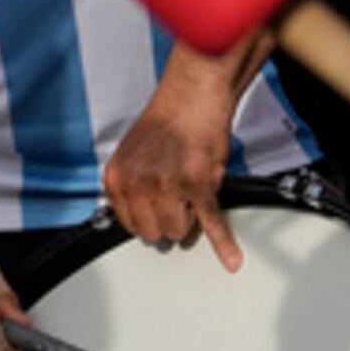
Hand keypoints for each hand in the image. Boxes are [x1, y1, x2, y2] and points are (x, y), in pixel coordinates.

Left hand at [103, 93, 243, 272]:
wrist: (193, 93)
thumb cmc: (167, 119)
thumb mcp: (134, 153)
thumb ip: (132, 185)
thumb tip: (140, 214)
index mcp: (118, 177)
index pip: (128, 224)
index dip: (148, 218)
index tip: (157, 212)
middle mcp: (139, 183)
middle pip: (152, 232)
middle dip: (168, 220)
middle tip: (177, 199)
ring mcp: (168, 185)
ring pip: (178, 230)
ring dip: (189, 219)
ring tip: (191, 192)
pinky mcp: (198, 185)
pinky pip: (211, 221)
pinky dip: (223, 242)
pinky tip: (231, 258)